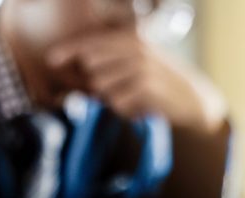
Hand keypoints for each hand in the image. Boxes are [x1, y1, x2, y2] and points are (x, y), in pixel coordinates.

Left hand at [47, 31, 226, 133]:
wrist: (194, 100)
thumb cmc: (160, 85)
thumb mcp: (139, 65)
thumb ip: (110, 65)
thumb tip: (80, 70)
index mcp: (132, 40)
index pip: (92, 41)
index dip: (68, 50)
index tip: (50, 60)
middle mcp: (135, 49)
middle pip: (92, 65)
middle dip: (95, 82)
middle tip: (117, 91)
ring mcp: (140, 68)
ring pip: (102, 87)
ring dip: (112, 98)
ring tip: (133, 98)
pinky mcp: (145, 88)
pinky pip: (116, 103)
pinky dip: (124, 109)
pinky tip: (140, 108)